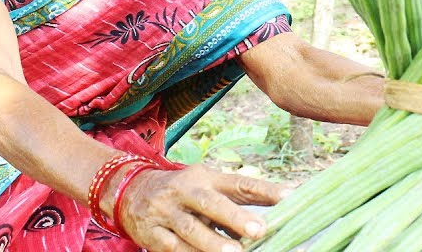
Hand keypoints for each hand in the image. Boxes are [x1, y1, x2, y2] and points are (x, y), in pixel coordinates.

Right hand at [116, 164, 286, 251]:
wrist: (131, 191)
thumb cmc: (185, 192)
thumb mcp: (209, 186)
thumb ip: (239, 197)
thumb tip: (285, 201)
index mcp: (205, 177)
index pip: (239, 183)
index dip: (264, 190)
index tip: (290, 196)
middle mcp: (185, 192)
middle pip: (210, 203)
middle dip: (234, 217)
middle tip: (258, 230)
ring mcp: (166, 213)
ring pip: (190, 229)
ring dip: (212, 243)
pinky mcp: (152, 234)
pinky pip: (172, 247)